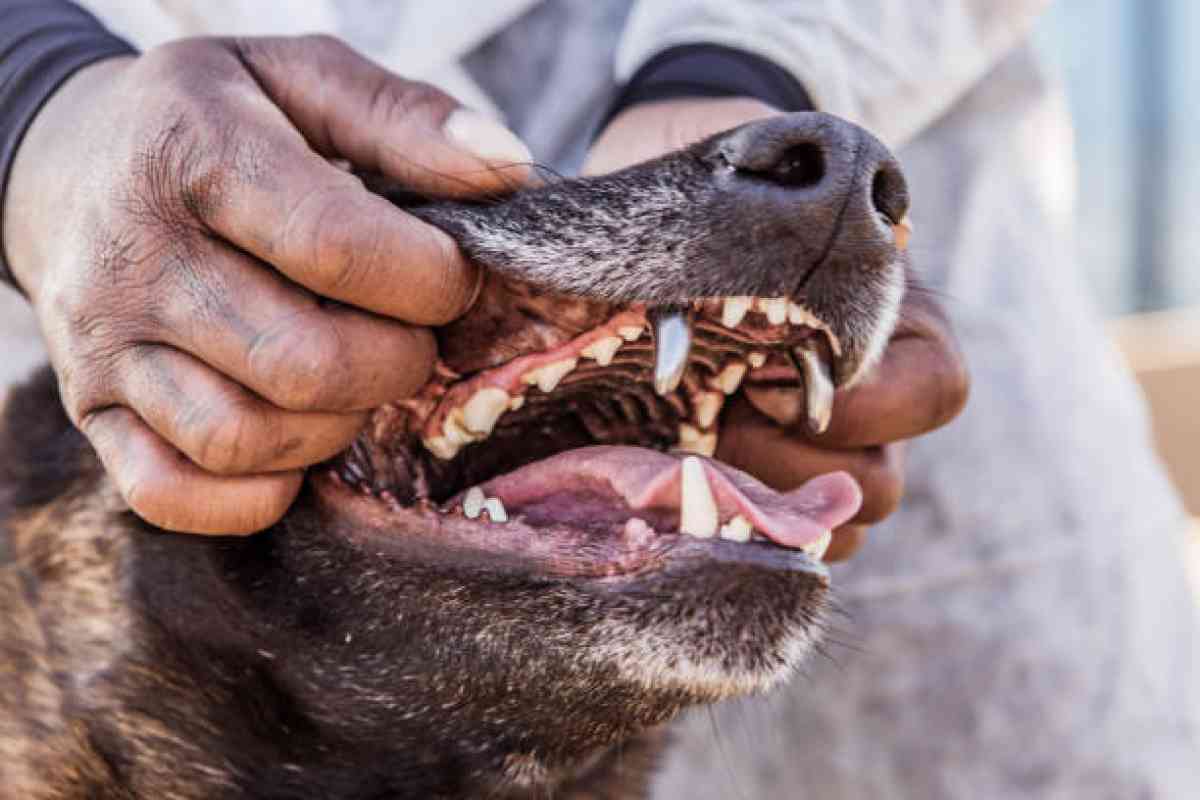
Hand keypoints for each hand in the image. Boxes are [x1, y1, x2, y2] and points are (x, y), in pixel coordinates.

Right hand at [2, 36, 531, 533]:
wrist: (74, 163)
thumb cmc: (220, 122)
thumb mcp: (307, 81)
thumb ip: (410, 120)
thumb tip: (508, 171)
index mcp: (195, 154)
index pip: (337, 248)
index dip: (429, 280)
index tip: (451, 275)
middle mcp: (136, 256)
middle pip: (305, 363)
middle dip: (396, 363)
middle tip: (407, 332)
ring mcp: (104, 345)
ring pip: (246, 439)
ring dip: (335, 428)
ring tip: (350, 376)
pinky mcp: (94, 412)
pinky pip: (176, 496)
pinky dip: (257, 492)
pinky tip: (293, 436)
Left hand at [587, 99, 968, 560]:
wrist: (680, 213)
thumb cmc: (728, 184)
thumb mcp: (761, 164)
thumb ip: (779, 190)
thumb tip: (749, 203)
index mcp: (900, 326)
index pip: (935, 392)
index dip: (855, 405)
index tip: (760, 375)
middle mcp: (877, 402)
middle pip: (878, 486)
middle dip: (783, 465)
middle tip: (709, 418)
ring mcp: (827, 453)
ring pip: (835, 529)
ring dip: (758, 507)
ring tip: (687, 450)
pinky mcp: (772, 483)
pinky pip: (785, 542)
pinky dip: (740, 529)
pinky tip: (681, 483)